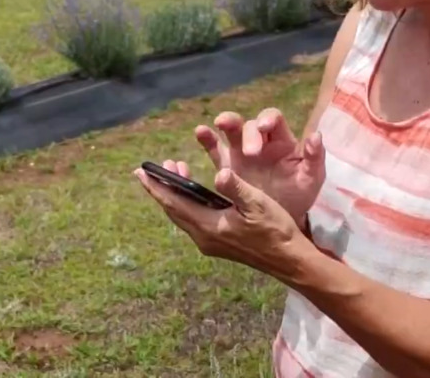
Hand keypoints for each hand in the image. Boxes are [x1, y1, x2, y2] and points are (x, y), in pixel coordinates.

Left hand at [134, 165, 313, 282]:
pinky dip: (187, 204)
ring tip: (175, 172)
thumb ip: (236, 188)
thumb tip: (219, 172)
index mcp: (209, 226)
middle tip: (153, 168)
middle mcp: (204, 237)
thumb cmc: (275, 230)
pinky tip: (194, 194)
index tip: (140, 172)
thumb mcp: (258, 204)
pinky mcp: (218, 244)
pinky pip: (193, 221)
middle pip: (174, 210)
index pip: (174, 203)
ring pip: (183, 216)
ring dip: (175, 195)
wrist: (289, 261)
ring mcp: (210, 243)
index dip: (156, 187)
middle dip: (161, 188)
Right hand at [195, 109, 324, 229]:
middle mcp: (260, 141)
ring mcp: (241, 151)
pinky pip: (215, 148)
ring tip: (217, 125)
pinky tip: (200, 132)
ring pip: (231, 130)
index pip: (273, 119)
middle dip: (248, 134)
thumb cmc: (298, 194)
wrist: (282, 218)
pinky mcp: (227, 165)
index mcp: (282, 140)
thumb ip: (315, 158)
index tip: (265, 128)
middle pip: (250, 125)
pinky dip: (207, 139)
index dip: (268, 119)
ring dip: (225, 123)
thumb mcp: (311, 179)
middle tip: (250, 153)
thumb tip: (316, 136)